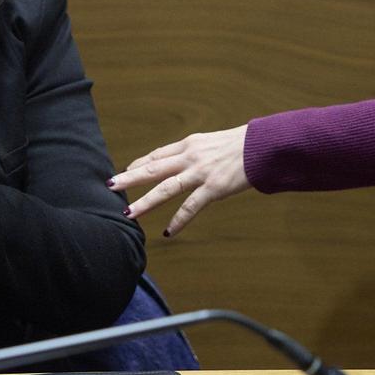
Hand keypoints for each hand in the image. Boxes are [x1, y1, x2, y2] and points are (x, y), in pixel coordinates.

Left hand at [111, 125, 251, 236]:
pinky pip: (191, 206)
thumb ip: (199, 152)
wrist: (265, 145)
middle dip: (129, 178)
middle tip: (109, 185)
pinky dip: (179, 220)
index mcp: (190, 144)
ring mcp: (201, 172)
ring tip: (128, 213)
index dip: (140, 163)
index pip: (158, 154)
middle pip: (153, 168)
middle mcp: (191, 156)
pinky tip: (169, 232)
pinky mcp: (214, 187)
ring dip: (145, 202)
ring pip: (166, 188)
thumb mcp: (215, 143)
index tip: (126, 170)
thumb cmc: (244, 145)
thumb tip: (187, 161)